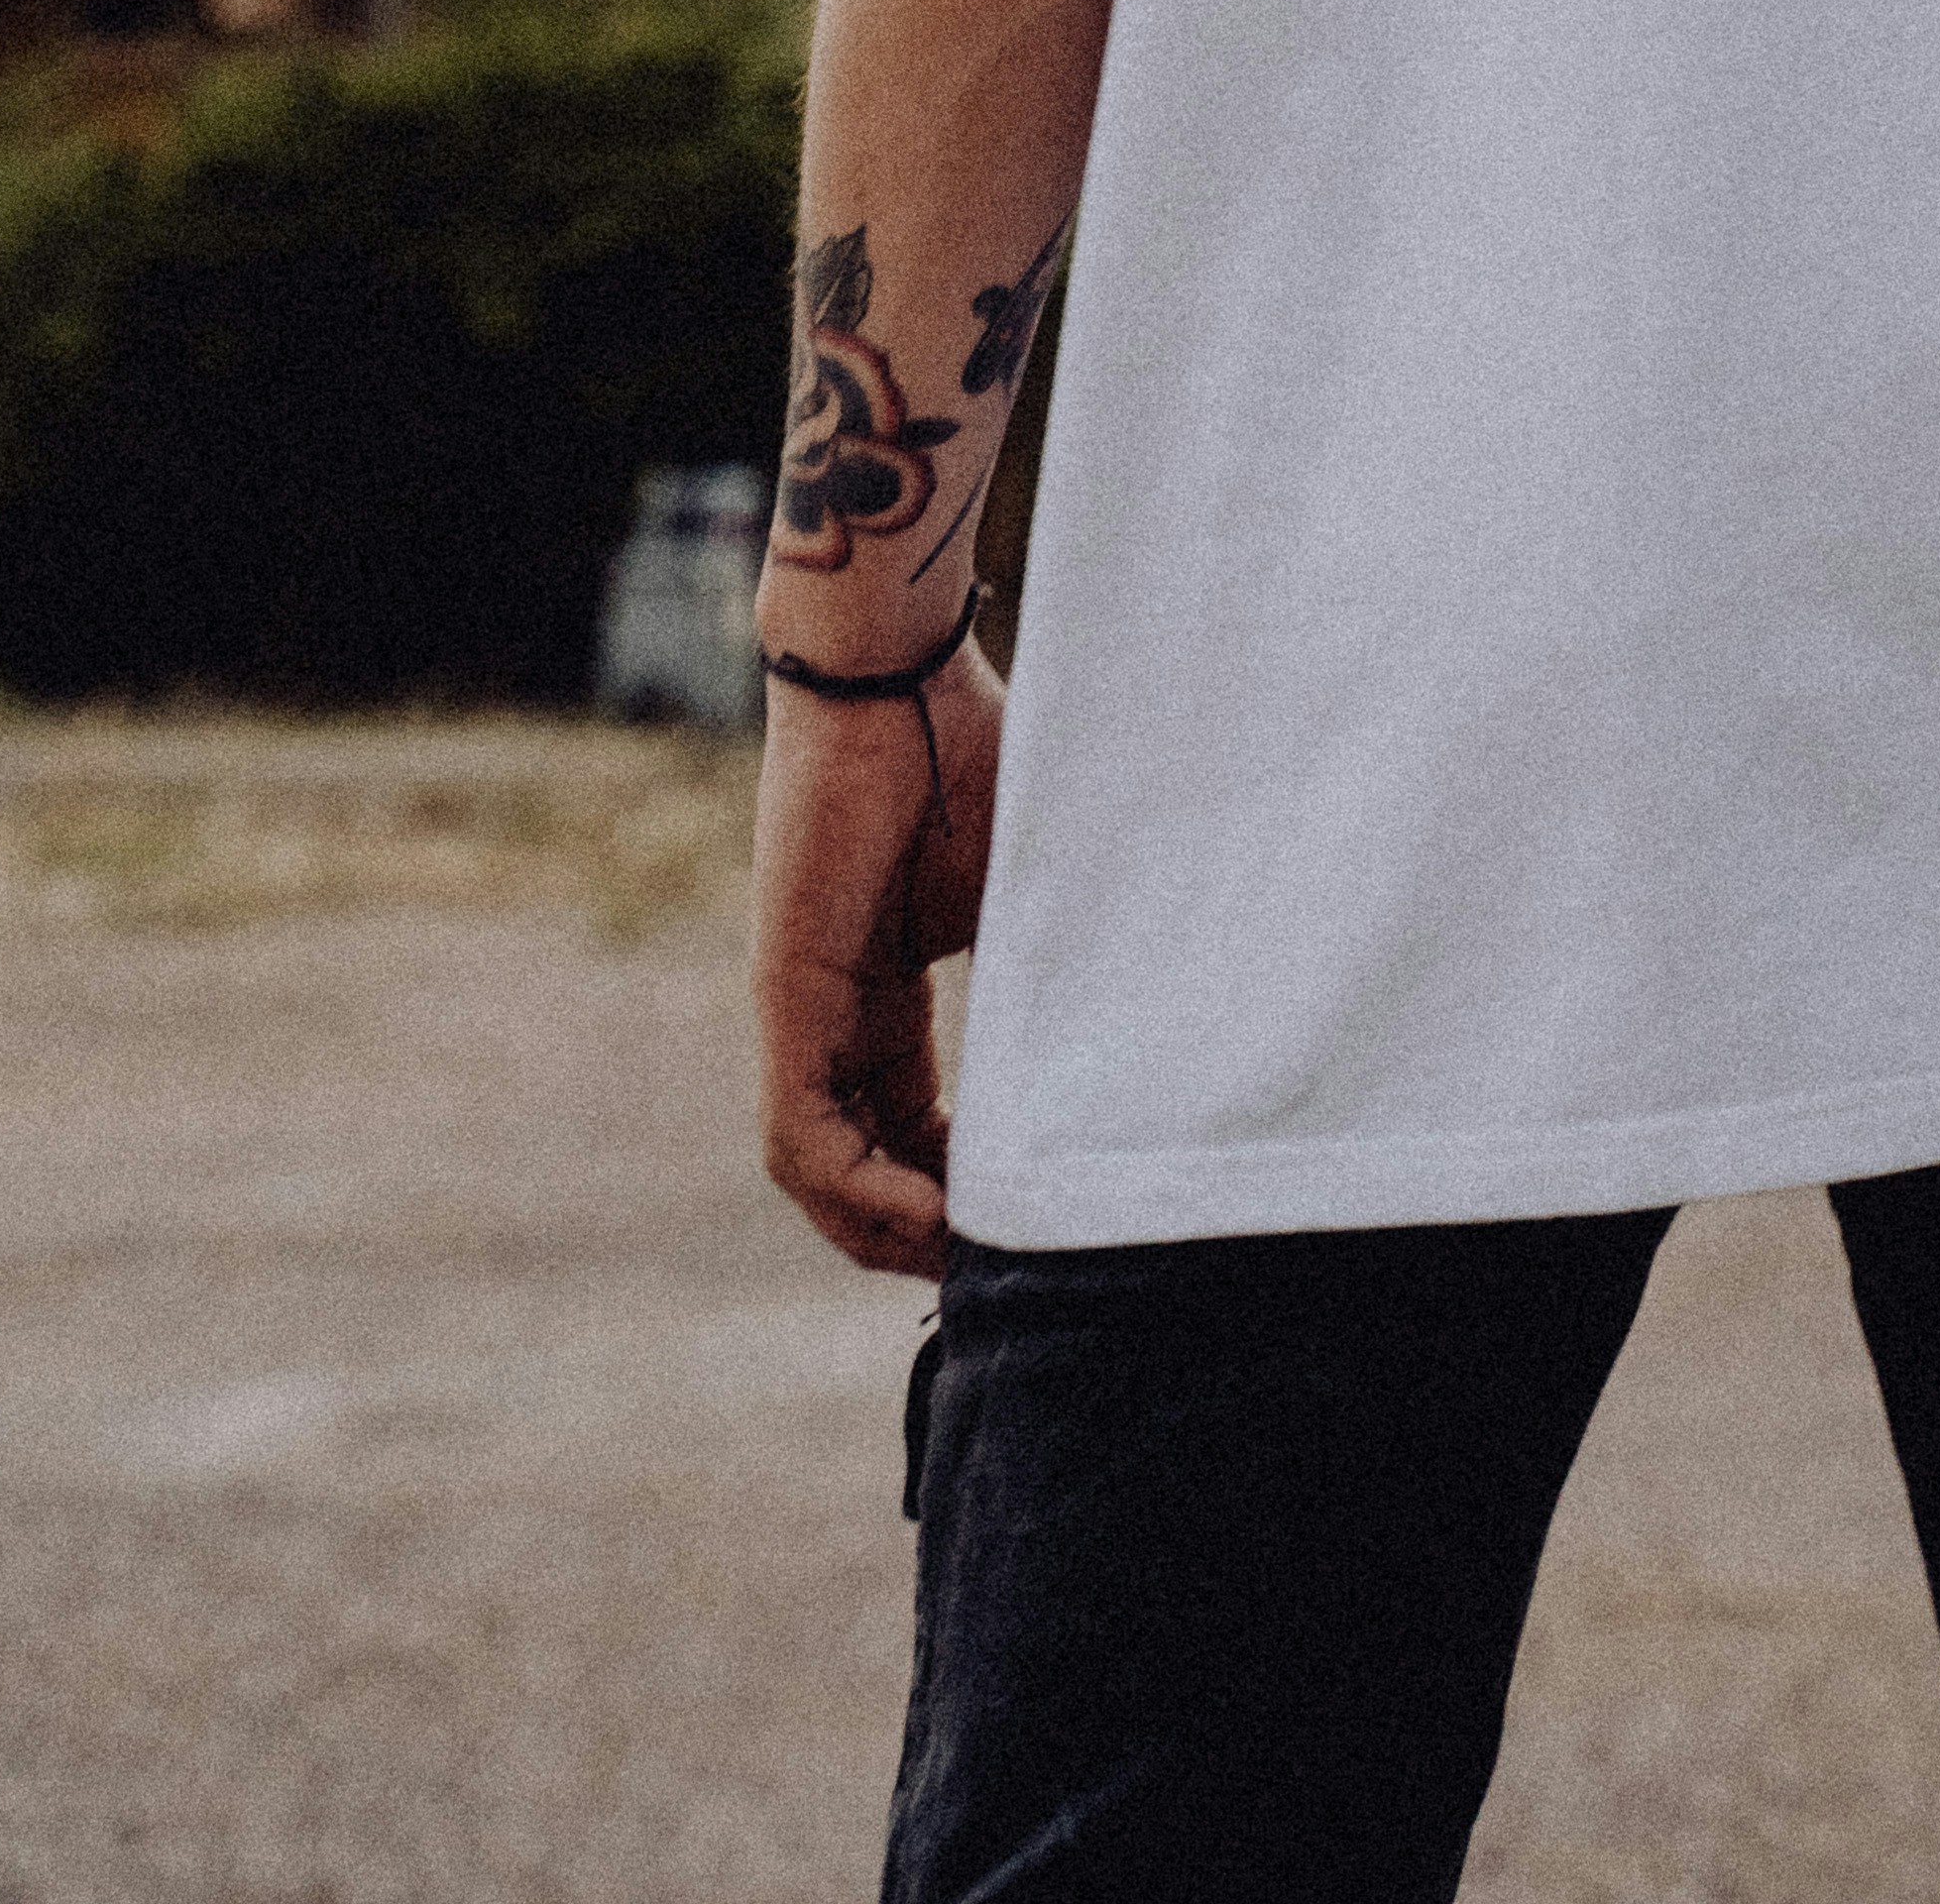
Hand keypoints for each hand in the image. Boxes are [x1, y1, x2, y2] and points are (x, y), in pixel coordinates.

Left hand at [750, 640, 1003, 1278]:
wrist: (894, 671)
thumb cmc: (966, 747)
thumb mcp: (1026, 887)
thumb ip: (1056, 965)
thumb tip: (1153, 1032)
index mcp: (887, 981)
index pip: (910, 1120)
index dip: (962, 1182)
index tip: (1029, 1214)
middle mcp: (835, 1007)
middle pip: (864, 1161)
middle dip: (926, 1227)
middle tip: (1005, 1267)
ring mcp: (801, 1005)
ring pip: (823, 1171)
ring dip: (889, 1229)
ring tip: (971, 1260)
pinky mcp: (786, 995)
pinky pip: (800, 1137)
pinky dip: (859, 1192)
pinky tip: (931, 1218)